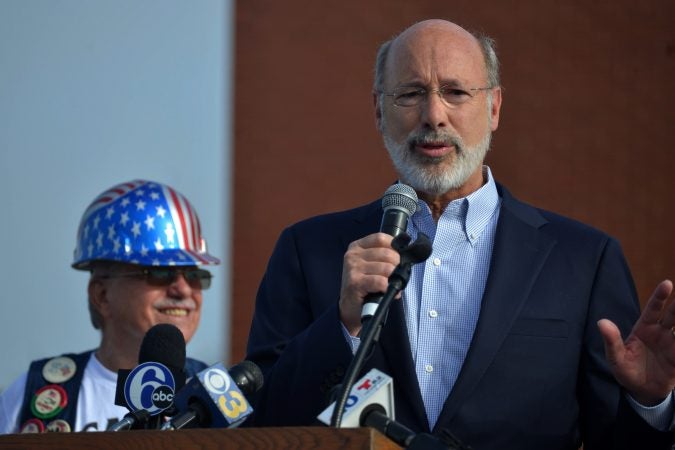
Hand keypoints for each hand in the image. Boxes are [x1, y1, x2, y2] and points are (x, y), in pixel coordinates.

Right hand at [339, 233, 399, 335]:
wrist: (350, 307)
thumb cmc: (364, 285)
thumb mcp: (370, 265)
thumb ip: (383, 256)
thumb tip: (406, 254)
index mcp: (357, 247)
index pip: (381, 238)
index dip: (394, 247)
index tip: (397, 257)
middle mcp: (353, 255)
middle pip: (387, 253)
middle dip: (397, 266)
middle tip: (395, 276)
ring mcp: (353, 268)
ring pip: (387, 268)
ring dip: (393, 279)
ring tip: (390, 285)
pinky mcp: (355, 282)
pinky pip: (380, 281)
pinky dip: (388, 288)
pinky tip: (387, 291)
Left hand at [598, 279, 674, 404]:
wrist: (640, 391)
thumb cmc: (626, 370)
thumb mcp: (615, 357)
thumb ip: (611, 340)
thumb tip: (602, 322)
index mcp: (644, 328)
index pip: (653, 309)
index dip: (660, 296)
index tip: (667, 283)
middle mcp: (661, 333)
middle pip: (673, 315)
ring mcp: (672, 345)